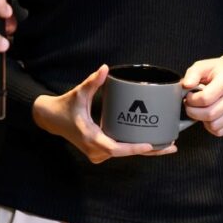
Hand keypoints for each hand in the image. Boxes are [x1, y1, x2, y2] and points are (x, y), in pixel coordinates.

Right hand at [31, 63, 177, 165]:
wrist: (50, 119)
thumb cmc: (65, 106)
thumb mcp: (79, 94)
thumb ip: (92, 82)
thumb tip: (105, 68)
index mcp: (91, 138)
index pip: (116, 148)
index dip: (134, 148)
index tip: (151, 145)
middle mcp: (95, 150)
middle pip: (127, 153)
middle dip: (150, 151)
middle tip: (172, 146)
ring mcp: (97, 153)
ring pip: (125, 154)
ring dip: (145, 150)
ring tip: (168, 144)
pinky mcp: (99, 152)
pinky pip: (120, 151)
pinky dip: (135, 147)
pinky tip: (153, 143)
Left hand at [181, 50, 222, 138]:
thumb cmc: (219, 71)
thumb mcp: (204, 66)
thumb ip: (193, 74)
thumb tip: (186, 85)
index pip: (206, 98)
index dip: (192, 100)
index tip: (189, 96)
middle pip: (210, 114)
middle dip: (194, 112)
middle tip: (191, 105)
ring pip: (214, 125)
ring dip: (202, 120)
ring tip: (201, 110)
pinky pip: (220, 131)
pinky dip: (211, 126)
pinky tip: (209, 116)